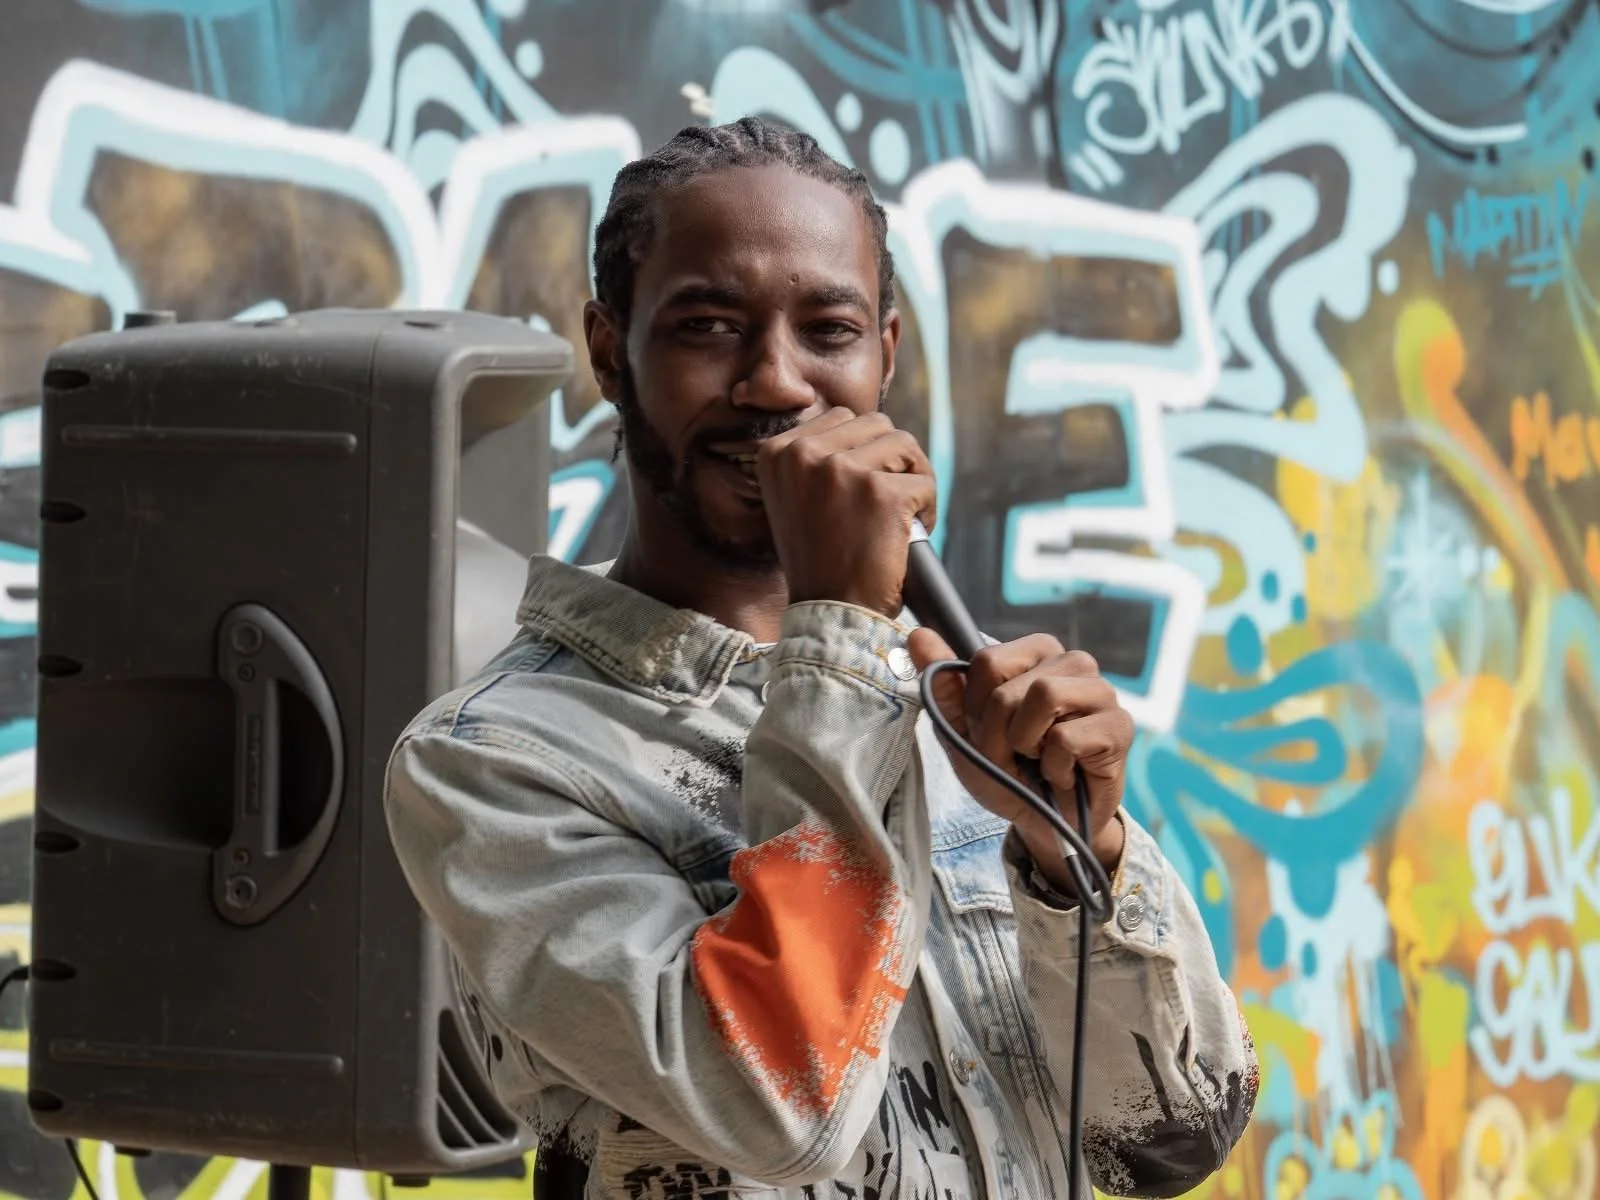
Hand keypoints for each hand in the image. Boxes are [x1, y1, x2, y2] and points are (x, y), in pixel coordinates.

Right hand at [757, 409, 936, 616]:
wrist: (828, 613)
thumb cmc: (819, 561)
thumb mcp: (795, 497)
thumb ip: (818, 459)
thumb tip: (865, 430)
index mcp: (777, 451)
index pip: (841, 418)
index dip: (863, 451)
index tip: (861, 489)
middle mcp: (804, 453)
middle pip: (876, 424)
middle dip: (892, 460)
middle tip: (889, 501)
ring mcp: (842, 470)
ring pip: (905, 444)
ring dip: (913, 478)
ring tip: (902, 514)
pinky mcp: (880, 492)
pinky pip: (925, 483)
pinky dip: (927, 509)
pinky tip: (908, 535)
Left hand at [907, 630, 1133, 880]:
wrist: (1045, 823)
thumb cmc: (1007, 771)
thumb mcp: (962, 732)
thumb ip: (942, 683)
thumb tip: (918, 635)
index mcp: (1036, 653)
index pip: (987, 661)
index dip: (977, 708)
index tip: (991, 732)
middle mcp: (1073, 662)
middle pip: (1010, 683)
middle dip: (998, 733)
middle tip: (1016, 754)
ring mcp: (1102, 692)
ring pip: (1044, 695)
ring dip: (1026, 743)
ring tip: (1039, 758)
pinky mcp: (1119, 727)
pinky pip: (1067, 737)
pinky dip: (1053, 766)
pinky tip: (1063, 774)